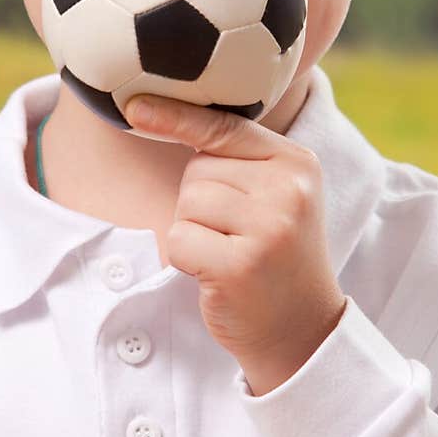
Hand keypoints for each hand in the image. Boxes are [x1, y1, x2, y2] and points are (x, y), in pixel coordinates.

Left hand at [123, 93, 347, 394]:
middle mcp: (288, 190)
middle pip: (198, 169)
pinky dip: (187, 259)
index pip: (225, 127)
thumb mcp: (275, 197)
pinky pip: (179, 238)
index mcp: (297, 163)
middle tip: (237, 237)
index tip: (135, 106)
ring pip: (186, 202)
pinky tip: (219, 275)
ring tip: (231, 254)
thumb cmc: (273, 256)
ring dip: (194, 231)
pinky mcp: (240, 265)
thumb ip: (237, 159)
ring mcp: (268, 228)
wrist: (302, 330)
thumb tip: (157, 112)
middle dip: (200, 202)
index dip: (177, 116)